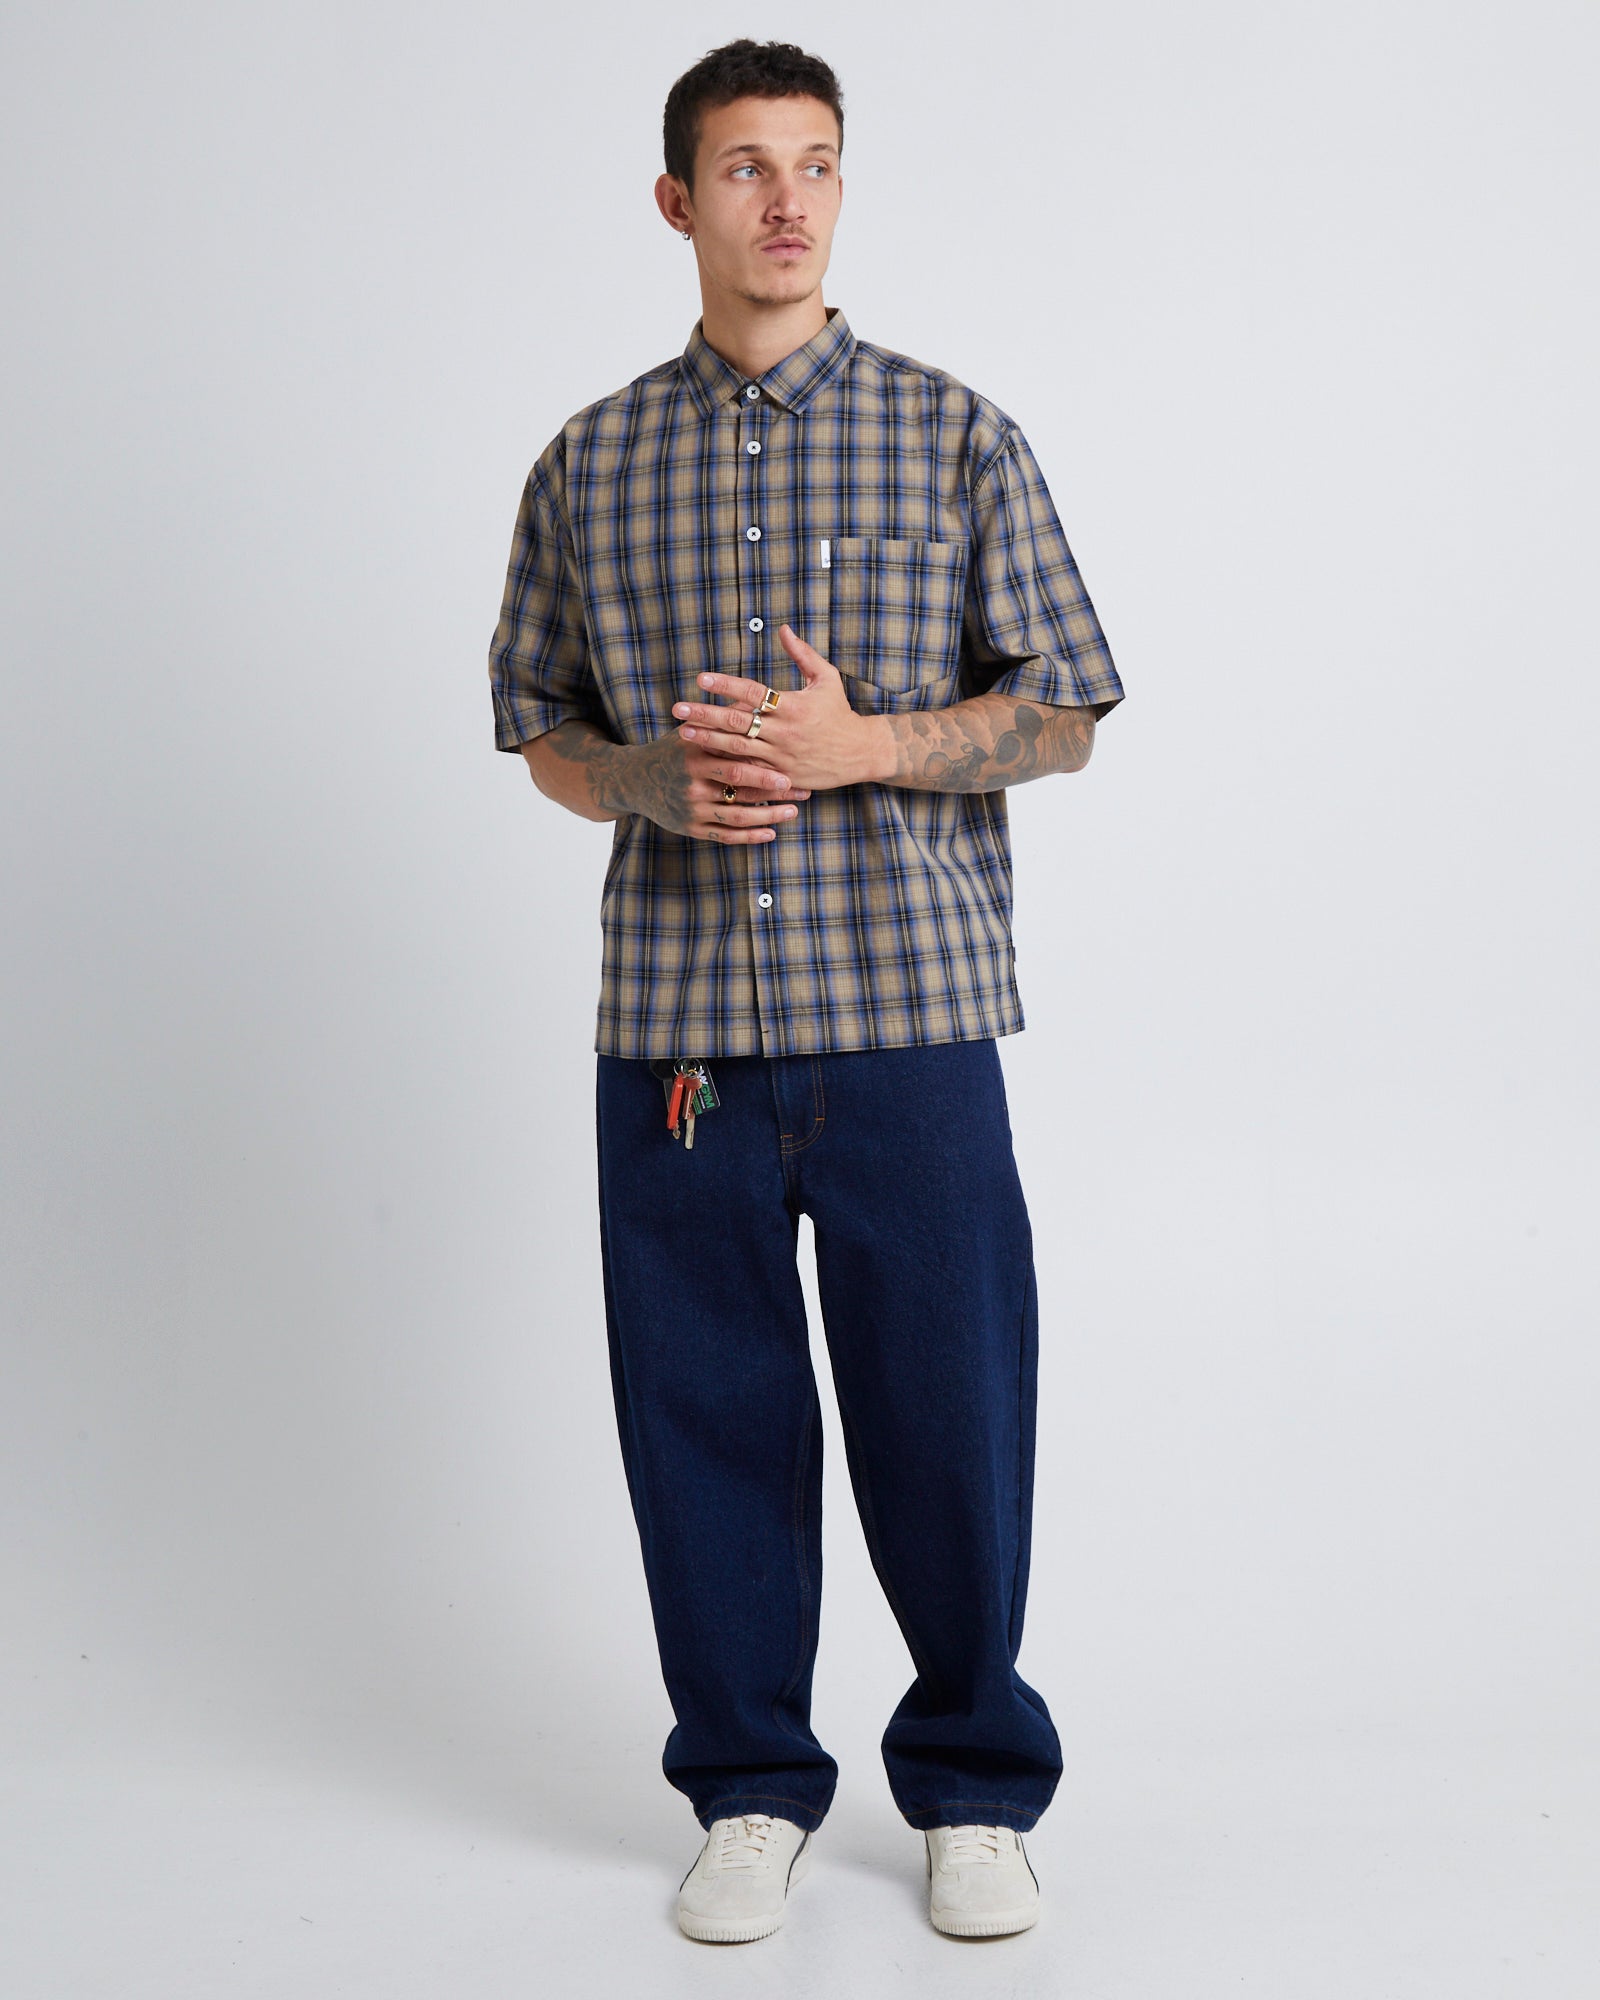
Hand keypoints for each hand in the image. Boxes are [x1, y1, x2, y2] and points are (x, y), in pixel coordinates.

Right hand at [620, 731, 811, 844]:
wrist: (635, 780)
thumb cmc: (675, 751)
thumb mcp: (692, 731)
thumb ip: (723, 719)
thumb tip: (758, 698)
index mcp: (696, 753)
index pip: (738, 758)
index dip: (766, 763)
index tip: (792, 766)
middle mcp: (693, 781)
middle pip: (741, 786)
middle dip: (773, 789)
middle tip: (801, 790)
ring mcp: (692, 807)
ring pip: (738, 815)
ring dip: (769, 815)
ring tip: (793, 812)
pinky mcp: (691, 828)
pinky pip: (726, 835)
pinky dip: (751, 836)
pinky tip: (771, 833)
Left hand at [671, 626, 886, 791]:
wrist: (861, 753)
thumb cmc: (840, 713)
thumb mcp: (826, 678)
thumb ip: (802, 654)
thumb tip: (782, 629)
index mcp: (793, 705)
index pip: (753, 691)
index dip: (725, 684)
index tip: (701, 678)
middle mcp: (785, 731)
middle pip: (738, 721)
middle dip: (705, 713)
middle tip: (678, 707)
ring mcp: (782, 757)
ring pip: (738, 747)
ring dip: (708, 739)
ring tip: (683, 731)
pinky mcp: (781, 776)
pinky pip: (750, 772)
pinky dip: (727, 765)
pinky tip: (705, 759)